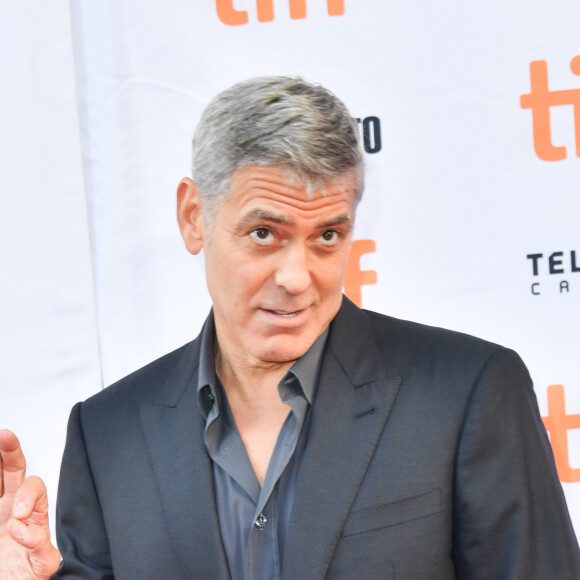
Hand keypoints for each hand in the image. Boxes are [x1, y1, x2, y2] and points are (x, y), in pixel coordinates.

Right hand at [0, 430, 60, 578]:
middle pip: (12, 469)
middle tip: (5, 435)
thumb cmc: (25, 576)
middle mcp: (10, 506)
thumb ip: (40, 548)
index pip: (34, 488)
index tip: (16, 517)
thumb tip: (24, 528)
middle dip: (10, 450)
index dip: (27, 496)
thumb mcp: (41, 565)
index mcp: (31, 513)